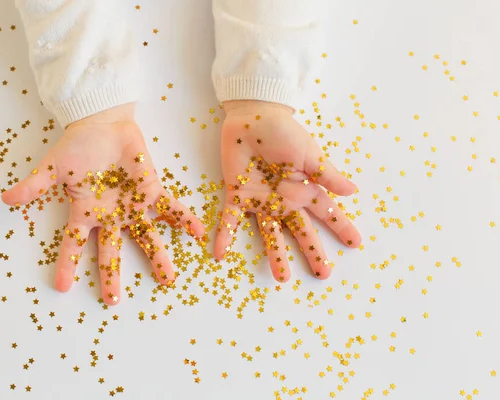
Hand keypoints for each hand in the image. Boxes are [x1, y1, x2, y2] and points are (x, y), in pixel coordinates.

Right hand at [1, 104, 204, 304]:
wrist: (102, 124)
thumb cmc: (77, 145)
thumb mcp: (53, 166)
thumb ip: (34, 184)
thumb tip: (6, 198)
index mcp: (85, 211)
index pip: (74, 243)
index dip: (67, 263)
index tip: (61, 288)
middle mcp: (110, 215)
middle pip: (111, 250)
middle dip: (112, 275)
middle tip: (113, 302)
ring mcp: (133, 205)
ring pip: (146, 236)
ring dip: (158, 256)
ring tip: (169, 279)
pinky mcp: (152, 189)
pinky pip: (171, 207)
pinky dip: (184, 219)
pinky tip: (198, 234)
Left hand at [215, 100, 360, 281]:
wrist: (253, 117)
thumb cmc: (283, 132)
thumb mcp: (309, 153)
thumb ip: (327, 174)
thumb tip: (353, 192)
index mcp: (303, 188)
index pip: (326, 212)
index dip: (341, 227)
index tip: (356, 244)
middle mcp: (284, 200)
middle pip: (301, 231)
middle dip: (312, 252)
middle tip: (323, 275)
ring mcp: (260, 200)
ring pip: (269, 233)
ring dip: (275, 255)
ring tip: (282, 278)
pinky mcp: (237, 195)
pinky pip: (230, 220)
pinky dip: (225, 236)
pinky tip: (220, 254)